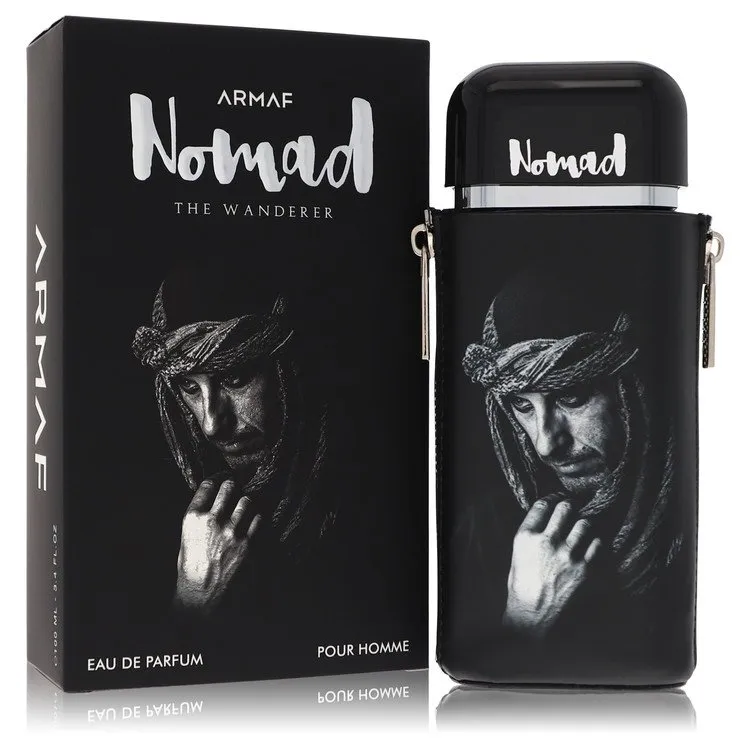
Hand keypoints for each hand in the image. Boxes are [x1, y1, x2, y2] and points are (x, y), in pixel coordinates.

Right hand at [174, 478, 261, 612]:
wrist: (203, 601)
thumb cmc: (191, 573)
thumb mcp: (187, 541)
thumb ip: (200, 520)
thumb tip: (214, 503)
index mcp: (192, 519)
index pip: (208, 485)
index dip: (217, 479)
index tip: (222, 479)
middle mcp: (213, 521)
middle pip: (230, 488)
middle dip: (234, 487)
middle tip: (236, 489)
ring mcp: (233, 532)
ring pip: (247, 501)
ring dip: (247, 503)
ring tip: (246, 508)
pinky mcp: (250, 543)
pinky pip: (260, 520)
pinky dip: (258, 519)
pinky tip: (254, 524)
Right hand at [502, 499, 601, 636]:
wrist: (533, 618)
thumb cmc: (522, 588)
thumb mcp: (518, 556)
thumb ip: (532, 535)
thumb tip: (547, 521)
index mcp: (526, 537)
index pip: (543, 505)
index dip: (552, 499)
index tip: (557, 499)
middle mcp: (547, 542)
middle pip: (565, 509)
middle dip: (570, 507)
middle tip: (572, 509)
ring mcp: (568, 555)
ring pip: (584, 524)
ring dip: (584, 524)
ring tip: (583, 528)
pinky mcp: (586, 569)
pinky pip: (598, 544)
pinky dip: (595, 543)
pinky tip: (591, 546)